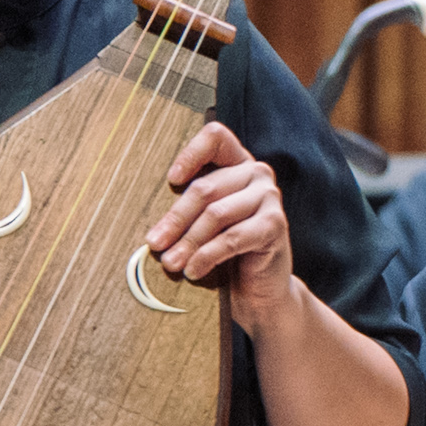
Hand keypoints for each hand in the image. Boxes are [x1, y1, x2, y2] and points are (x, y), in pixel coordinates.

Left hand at [146, 123, 298, 322]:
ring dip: (187, 242)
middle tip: (154, 243)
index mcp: (237, 163)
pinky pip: (232, 238)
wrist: (261, 288)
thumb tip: (151, 226)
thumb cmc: (226, 252)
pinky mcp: (275, 224)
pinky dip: (207, 256)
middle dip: (175, 219)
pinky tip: (193, 270)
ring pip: (216, 214)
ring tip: (170, 263)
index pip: (216, 138)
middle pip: (205, 188)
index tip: (170, 180)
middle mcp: (257, 174)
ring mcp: (269, 197)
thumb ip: (187, 210)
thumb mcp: (204, 224)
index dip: (191, 154)